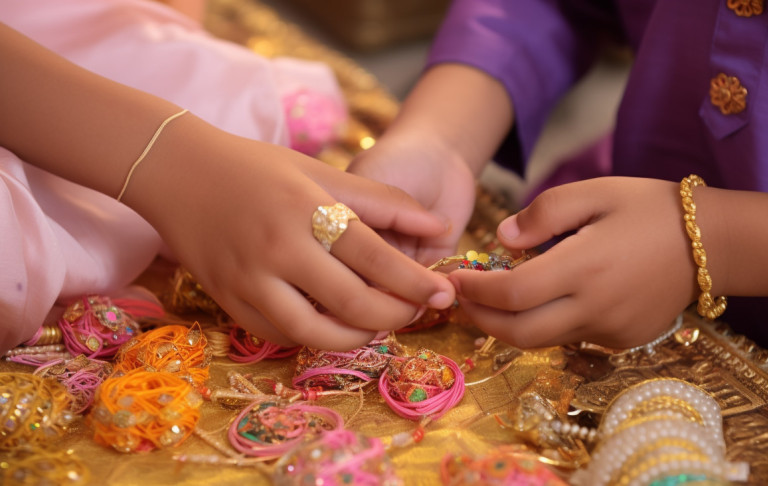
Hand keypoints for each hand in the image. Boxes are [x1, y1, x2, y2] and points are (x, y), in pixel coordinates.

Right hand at [125, 115, 455, 350]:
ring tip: (380, 322)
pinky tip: (335, 322)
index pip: (375, 258)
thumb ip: (383, 201)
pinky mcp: (228, 301)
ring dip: (358, 337)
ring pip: (316, 333)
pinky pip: (280, 335)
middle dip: (396, 314)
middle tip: (418, 311)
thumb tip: (440, 226)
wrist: (177, 172)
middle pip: (352, 303)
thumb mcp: (321, 171)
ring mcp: (248, 280)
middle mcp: (277, 249)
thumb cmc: (257, 167)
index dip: (416, 282)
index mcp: (306, 210)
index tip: (444, 294)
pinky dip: (315, 336)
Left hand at [447, 177, 697, 349]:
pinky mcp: (623, 341)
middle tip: (463, 299)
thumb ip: (543, 213)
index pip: (513, 292)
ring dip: (509, 324)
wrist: (713, 242)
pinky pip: (571, 338)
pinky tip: (545, 299)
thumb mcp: (595, 192)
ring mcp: (611, 330)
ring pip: (542, 340)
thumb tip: (502, 240)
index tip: (455, 277)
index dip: (476, 290)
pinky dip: (546, 323)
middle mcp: (596, 308)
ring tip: (494, 297)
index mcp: (585, 267)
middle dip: (481, 319)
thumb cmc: (649, 208)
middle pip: (519, 333)